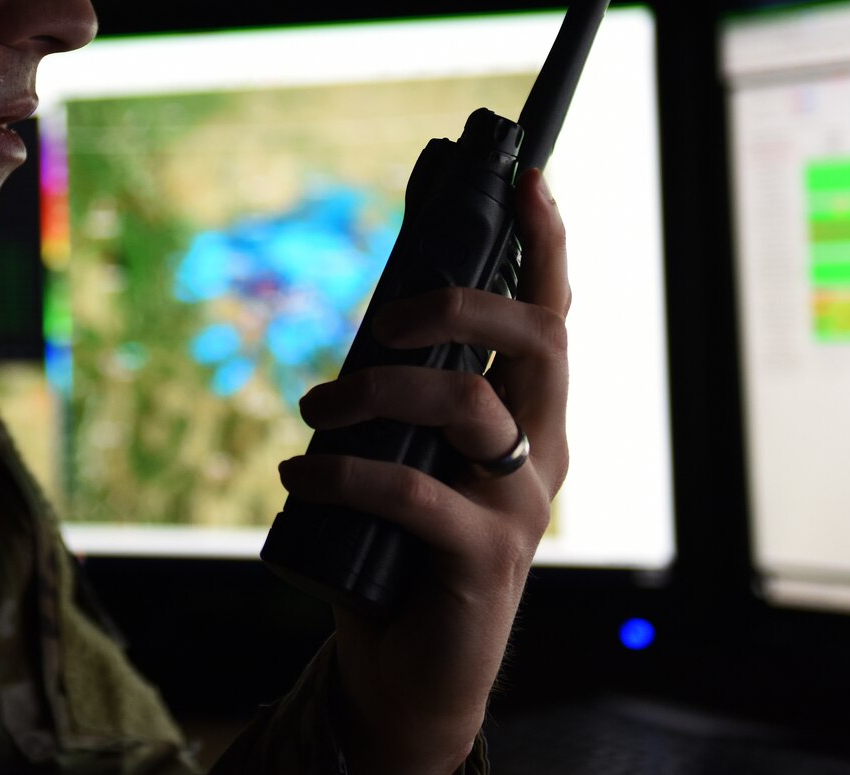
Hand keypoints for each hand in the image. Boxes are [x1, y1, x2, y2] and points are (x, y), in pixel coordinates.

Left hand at [278, 168, 569, 774]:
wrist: (406, 672)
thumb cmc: (398, 548)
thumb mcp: (399, 452)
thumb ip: (397, 391)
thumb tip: (368, 318)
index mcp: (532, 418)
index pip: (552, 317)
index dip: (546, 244)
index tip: (526, 177)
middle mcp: (543, 453)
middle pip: (534, 341)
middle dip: (456, 305)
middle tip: (380, 322)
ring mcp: (521, 508)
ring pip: (470, 406)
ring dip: (378, 390)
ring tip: (315, 406)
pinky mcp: (483, 561)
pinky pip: (415, 494)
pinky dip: (346, 473)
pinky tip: (297, 475)